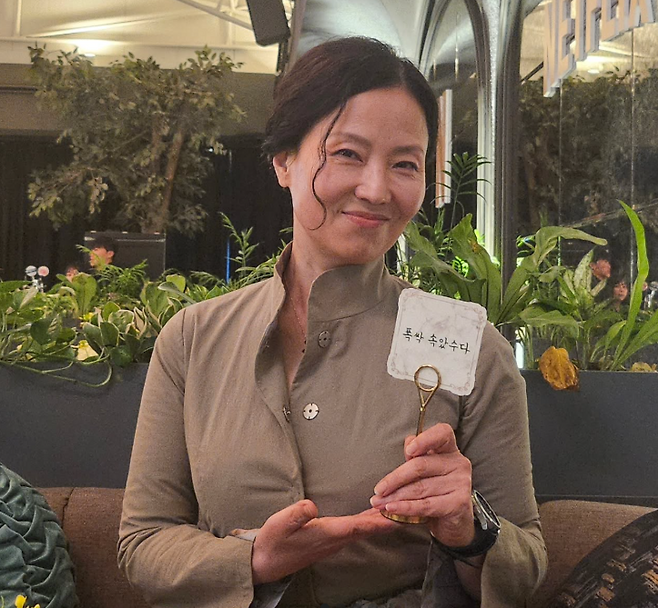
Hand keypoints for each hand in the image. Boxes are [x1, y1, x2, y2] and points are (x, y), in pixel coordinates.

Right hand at [250, 499, 397, 583]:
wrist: (264, 564)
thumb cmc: (272, 541)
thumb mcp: (280, 523)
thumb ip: (297, 514)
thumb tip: (312, 506)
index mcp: (326, 534)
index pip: (358, 526)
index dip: (378, 520)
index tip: (397, 515)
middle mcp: (334, 540)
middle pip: (366, 528)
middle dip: (386, 519)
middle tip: (405, 507)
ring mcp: (332, 543)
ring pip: (362, 530)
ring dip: (378, 520)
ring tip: (393, 507)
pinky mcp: (328, 542)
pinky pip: (354, 531)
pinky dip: (367, 522)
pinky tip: (371, 515)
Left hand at [370, 422, 474, 547]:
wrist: (454, 519)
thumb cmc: (435, 489)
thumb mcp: (425, 469)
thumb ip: (415, 455)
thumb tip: (408, 448)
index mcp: (449, 448)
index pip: (442, 433)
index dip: (425, 439)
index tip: (409, 450)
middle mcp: (458, 463)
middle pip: (421, 465)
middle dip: (395, 479)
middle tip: (378, 489)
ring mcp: (461, 483)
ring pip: (420, 488)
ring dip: (395, 497)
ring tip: (378, 502)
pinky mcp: (459, 503)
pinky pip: (426, 505)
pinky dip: (405, 507)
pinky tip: (392, 508)